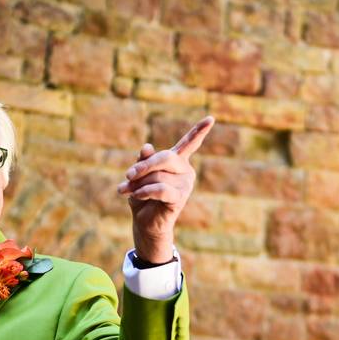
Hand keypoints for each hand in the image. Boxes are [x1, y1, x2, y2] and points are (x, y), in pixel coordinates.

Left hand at [118, 116, 214, 263]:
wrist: (145, 221)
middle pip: (165, 157)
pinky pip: (160, 189)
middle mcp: (185, 170)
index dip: (199, 131)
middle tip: (127, 175)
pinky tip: (137, 196)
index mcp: (177, 161)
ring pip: (158, 175)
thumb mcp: (139, 174)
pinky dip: (145, 191)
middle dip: (143, 166)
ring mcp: (185, 184)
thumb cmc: (142, 195)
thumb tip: (147, 147)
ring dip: (139, 184)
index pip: (189, 143)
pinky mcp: (180, 197)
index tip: (211, 118)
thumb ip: (143, 160)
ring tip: (128, 191)